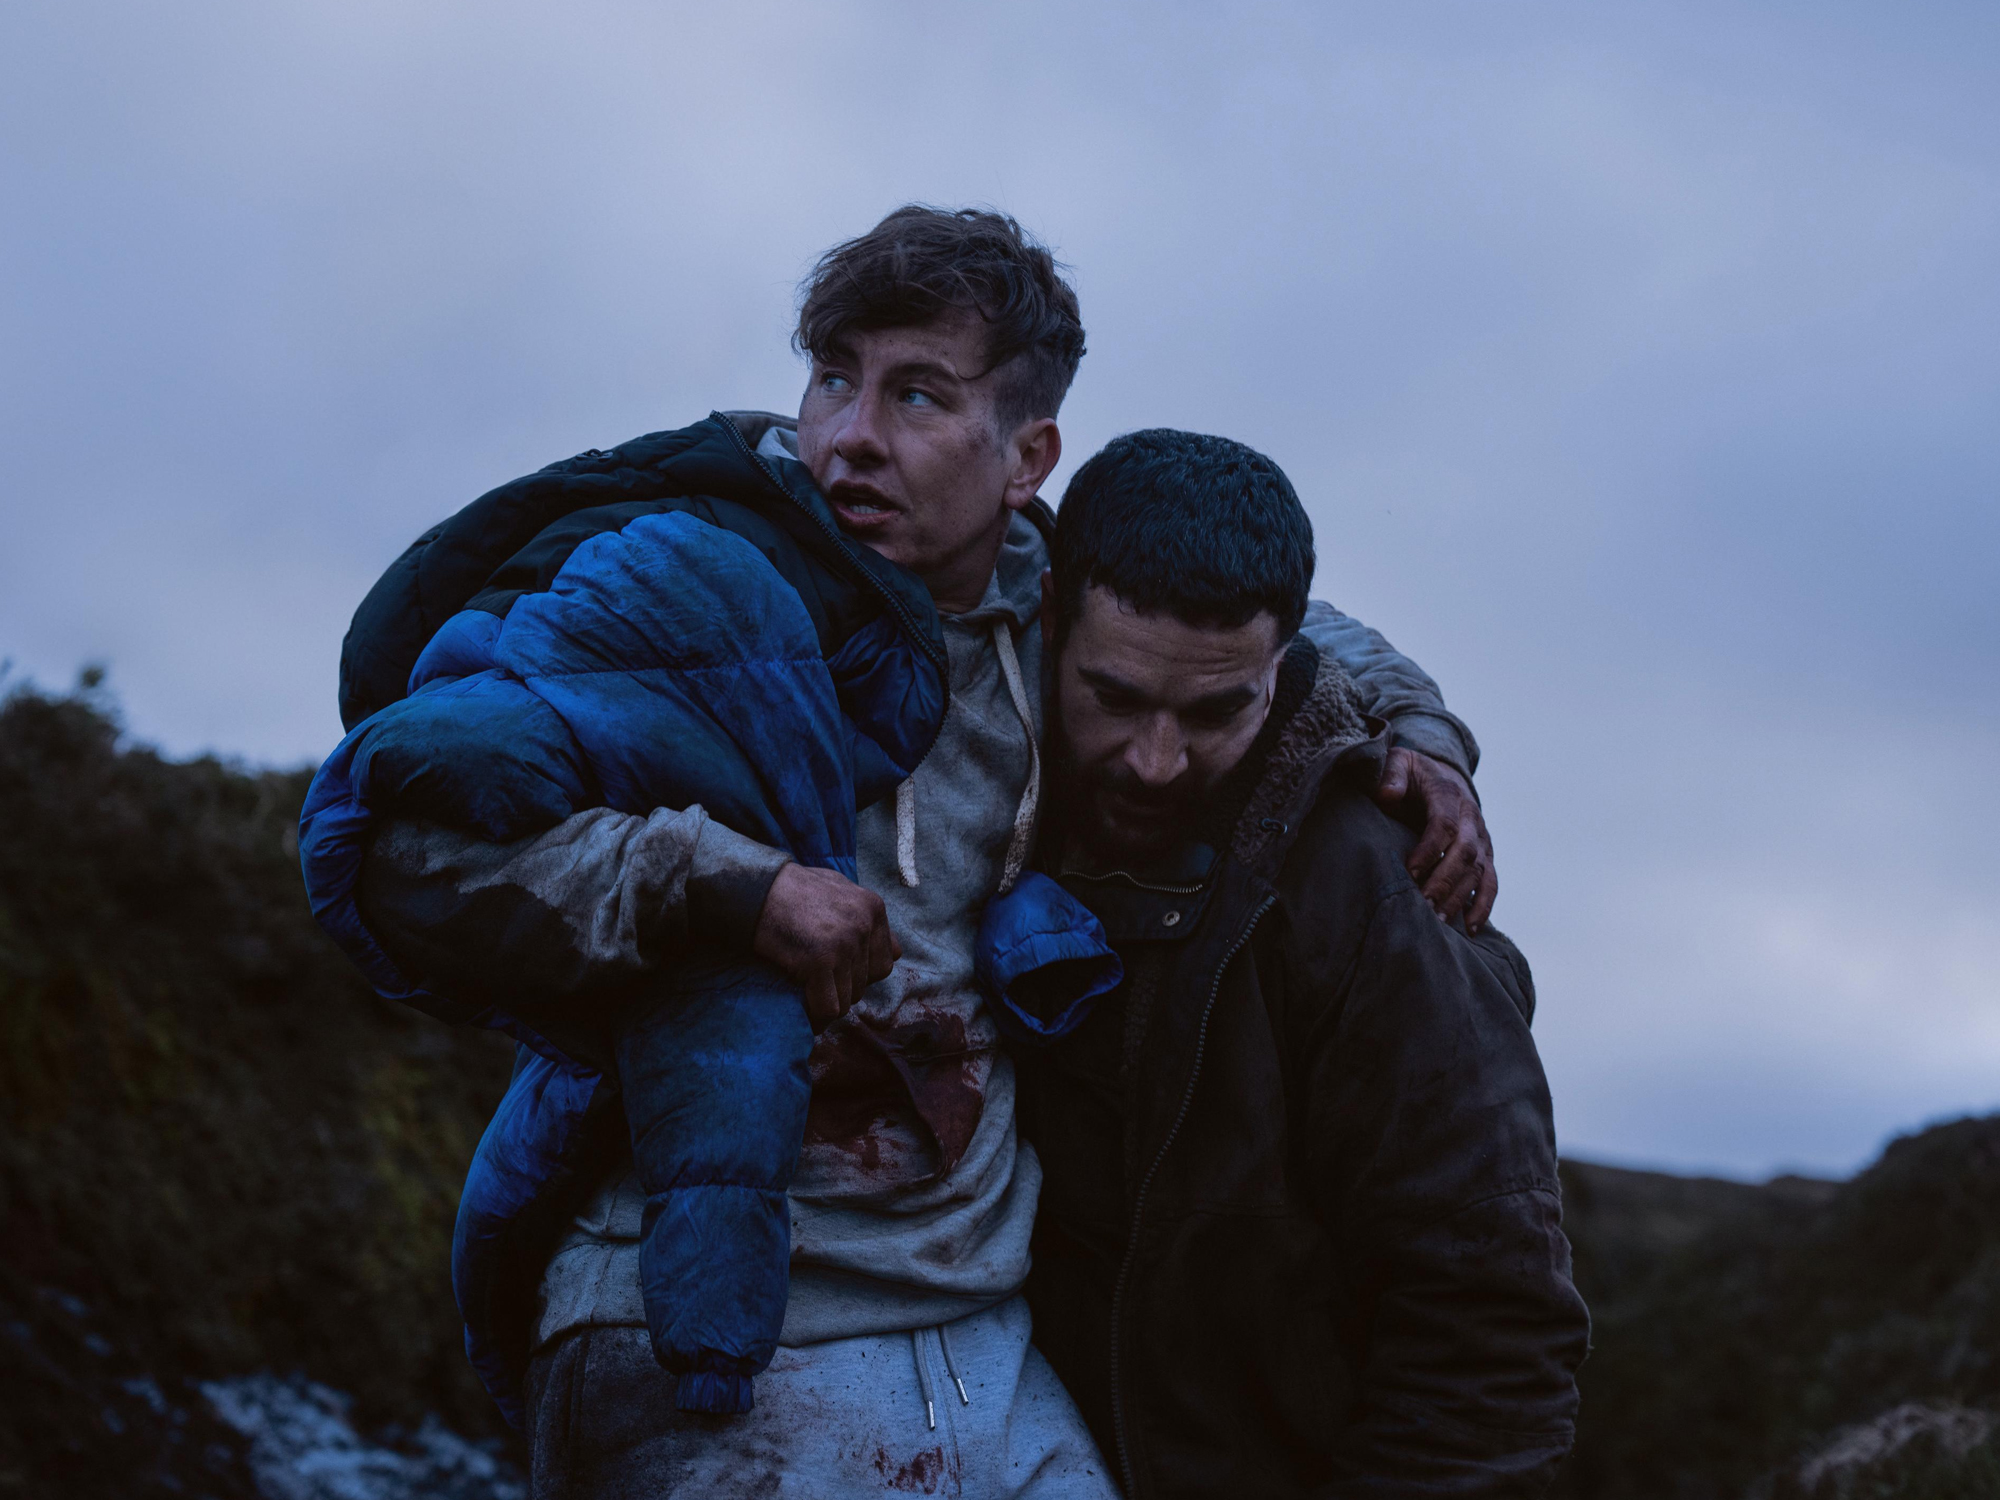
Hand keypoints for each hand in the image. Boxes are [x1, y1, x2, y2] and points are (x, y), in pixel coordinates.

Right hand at [751, 862, 899, 1025]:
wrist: (755, 888)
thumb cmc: (791, 888)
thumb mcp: (838, 887)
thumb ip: (864, 915)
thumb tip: (894, 950)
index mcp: (873, 908)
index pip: (886, 961)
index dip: (861, 972)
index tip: (839, 972)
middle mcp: (864, 925)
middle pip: (866, 983)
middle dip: (842, 988)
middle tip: (818, 984)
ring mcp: (844, 944)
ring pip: (847, 999)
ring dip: (828, 1002)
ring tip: (809, 995)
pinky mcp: (819, 961)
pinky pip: (828, 1007)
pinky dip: (817, 1016)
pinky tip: (806, 1012)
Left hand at [1373, 748, 1496, 931]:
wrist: (1442, 774)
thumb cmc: (1412, 774)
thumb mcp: (1399, 762)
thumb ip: (1392, 774)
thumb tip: (1387, 794)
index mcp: (1448, 795)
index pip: (1444, 824)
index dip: (1429, 849)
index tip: (1410, 871)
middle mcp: (1471, 818)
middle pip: (1465, 852)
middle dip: (1445, 880)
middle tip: (1424, 905)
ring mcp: (1481, 838)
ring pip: (1479, 871)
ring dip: (1461, 897)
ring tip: (1440, 921)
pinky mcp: (1486, 854)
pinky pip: (1491, 882)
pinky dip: (1484, 905)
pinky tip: (1470, 928)